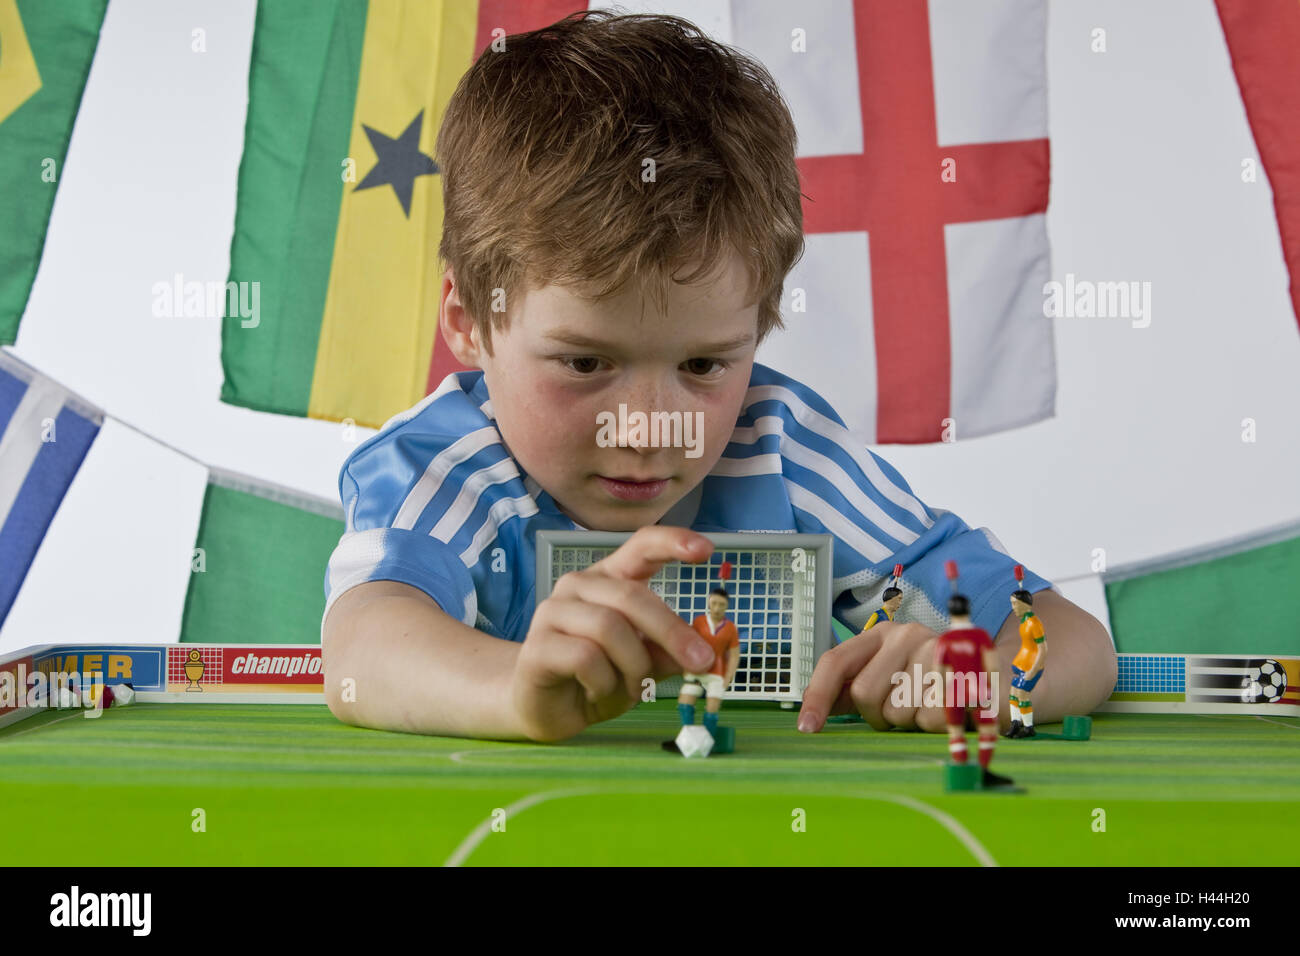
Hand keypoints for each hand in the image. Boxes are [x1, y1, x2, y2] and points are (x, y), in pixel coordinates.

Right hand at [511, 526, 717, 741]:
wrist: (546, 709)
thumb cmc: (597, 678)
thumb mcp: (643, 666)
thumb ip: (668, 653)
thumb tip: (704, 650)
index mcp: (609, 579)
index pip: (640, 546)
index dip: (672, 542)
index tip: (706, 549)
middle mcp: (578, 586)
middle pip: (632, 597)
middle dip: (671, 632)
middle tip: (700, 661)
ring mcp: (553, 612)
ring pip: (610, 629)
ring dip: (633, 666)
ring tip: (629, 687)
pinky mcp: (537, 645)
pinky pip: (586, 657)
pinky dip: (604, 682)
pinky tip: (596, 691)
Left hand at [797, 620, 949, 732]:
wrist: (998, 677)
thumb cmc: (936, 682)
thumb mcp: (893, 677)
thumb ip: (853, 688)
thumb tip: (812, 708)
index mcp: (883, 634)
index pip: (836, 661)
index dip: (817, 695)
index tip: (807, 728)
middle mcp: (907, 635)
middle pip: (864, 694)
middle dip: (879, 716)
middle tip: (905, 710)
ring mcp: (936, 651)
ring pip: (897, 712)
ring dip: (911, 722)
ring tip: (932, 706)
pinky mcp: (964, 674)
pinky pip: (930, 719)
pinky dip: (937, 727)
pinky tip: (951, 711)